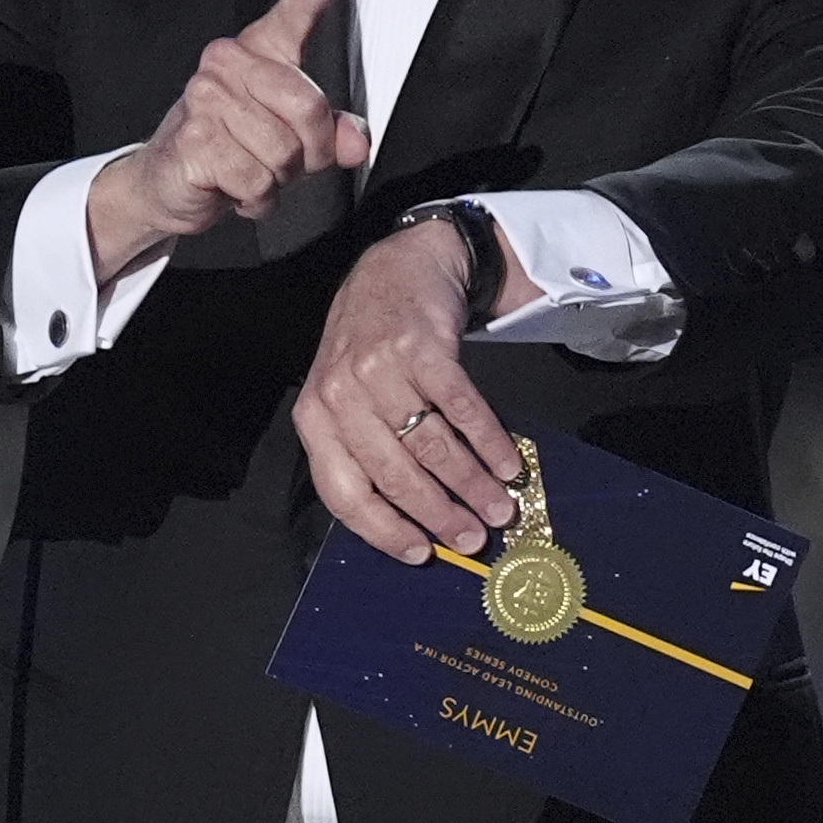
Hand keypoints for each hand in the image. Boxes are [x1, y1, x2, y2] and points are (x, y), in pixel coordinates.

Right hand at [87, 0, 371, 276]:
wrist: (165, 183)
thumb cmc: (225, 151)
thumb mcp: (288, 140)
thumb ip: (329, 134)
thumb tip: (355, 141)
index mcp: (253, 54)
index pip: (293, 12)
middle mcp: (226, 65)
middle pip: (308, 107)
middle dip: (309, 152)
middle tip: (285, 162)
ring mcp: (206, 99)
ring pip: (283, 151)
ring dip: (277, 179)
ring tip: (252, 172)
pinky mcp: (195, 138)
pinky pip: (256, 178)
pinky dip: (254, 197)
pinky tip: (235, 187)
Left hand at [291, 219, 521, 562]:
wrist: (396, 269)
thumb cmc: (369, 347)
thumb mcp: (344, 396)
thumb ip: (364, 449)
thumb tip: (414, 520)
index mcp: (315, 419)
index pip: (343, 492)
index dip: (384, 530)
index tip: (421, 554)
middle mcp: (340, 395)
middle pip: (394, 474)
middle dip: (440, 515)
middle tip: (474, 539)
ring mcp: (379, 369)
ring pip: (431, 446)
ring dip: (471, 485)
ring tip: (499, 508)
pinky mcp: (421, 347)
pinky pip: (460, 408)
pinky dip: (489, 441)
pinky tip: (507, 463)